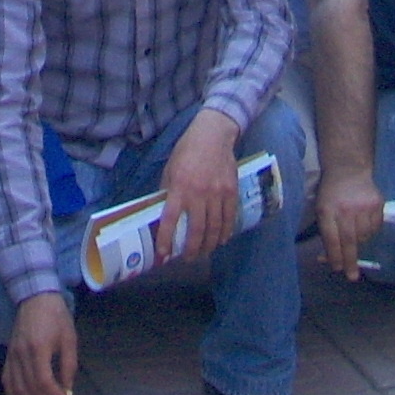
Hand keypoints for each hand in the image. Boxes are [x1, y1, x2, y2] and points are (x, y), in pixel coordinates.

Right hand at [3, 292, 77, 394]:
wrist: (36, 297)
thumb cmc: (56, 317)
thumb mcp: (69, 339)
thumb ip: (69, 366)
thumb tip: (67, 390)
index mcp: (38, 348)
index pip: (44, 382)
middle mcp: (21, 354)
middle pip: (30, 388)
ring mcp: (12, 355)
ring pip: (17, 387)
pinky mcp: (8, 355)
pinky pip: (6, 379)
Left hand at [157, 113, 242, 265]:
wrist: (213, 135)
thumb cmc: (187, 151)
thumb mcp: (170, 170)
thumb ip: (168, 192)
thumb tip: (163, 214)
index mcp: (179, 188)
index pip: (170, 220)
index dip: (165, 240)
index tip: (163, 255)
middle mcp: (199, 193)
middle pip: (197, 231)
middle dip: (192, 249)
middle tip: (188, 259)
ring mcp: (217, 193)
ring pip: (215, 228)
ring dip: (209, 245)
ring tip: (204, 253)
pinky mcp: (231, 191)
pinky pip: (229, 218)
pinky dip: (225, 232)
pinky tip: (221, 240)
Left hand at [315, 166, 383, 279]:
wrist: (349, 169)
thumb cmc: (331, 193)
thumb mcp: (321, 209)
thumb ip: (325, 232)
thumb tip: (328, 259)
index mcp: (327, 209)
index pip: (331, 238)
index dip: (333, 256)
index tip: (336, 268)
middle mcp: (346, 208)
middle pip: (349, 241)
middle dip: (349, 261)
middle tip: (352, 277)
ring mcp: (363, 206)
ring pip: (364, 236)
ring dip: (360, 243)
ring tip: (355, 238)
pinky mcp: (377, 204)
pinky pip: (375, 228)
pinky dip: (370, 233)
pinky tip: (364, 226)